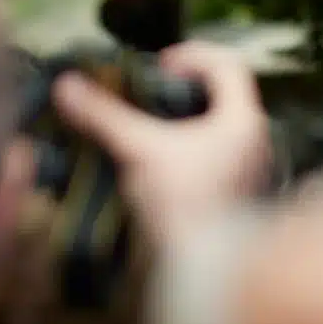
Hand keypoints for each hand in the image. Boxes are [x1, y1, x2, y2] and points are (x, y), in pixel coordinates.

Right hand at [53, 41, 273, 249]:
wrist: (205, 267)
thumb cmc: (183, 203)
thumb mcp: (140, 150)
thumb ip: (105, 117)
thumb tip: (66, 86)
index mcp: (244, 121)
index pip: (229, 66)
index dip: (193, 56)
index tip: (159, 67)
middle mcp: (256, 141)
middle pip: (226, 95)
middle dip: (186, 88)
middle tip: (151, 92)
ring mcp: (251, 168)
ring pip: (221, 127)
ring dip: (187, 119)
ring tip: (150, 125)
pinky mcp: (238, 191)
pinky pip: (218, 153)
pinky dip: (190, 146)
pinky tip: (159, 160)